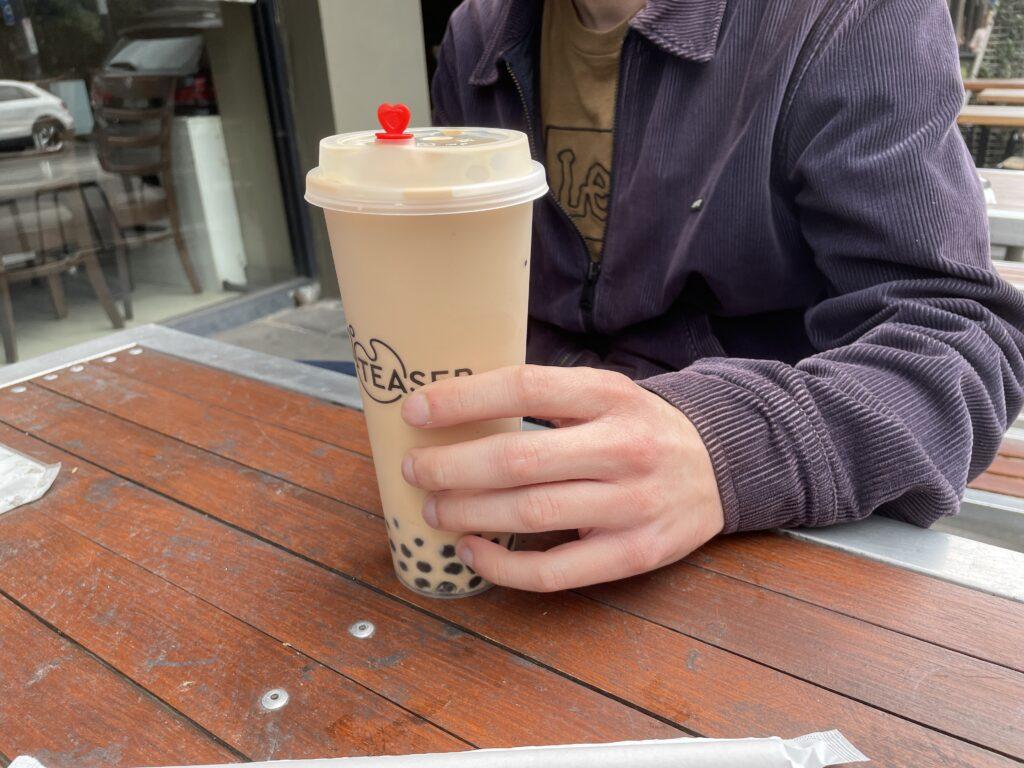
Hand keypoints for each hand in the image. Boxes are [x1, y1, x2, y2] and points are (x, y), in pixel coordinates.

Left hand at [400, 365, 724, 591]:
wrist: (720, 467)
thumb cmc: (640, 427)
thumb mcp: (605, 393)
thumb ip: (546, 397)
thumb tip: (453, 407)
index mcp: (610, 394)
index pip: (524, 388)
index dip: (461, 400)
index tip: (415, 411)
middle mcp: (624, 447)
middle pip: (517, 459)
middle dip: (450, 467)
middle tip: (416, 470)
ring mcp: (632, 504)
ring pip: (529, 514)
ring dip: (467, 514)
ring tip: (434, 510)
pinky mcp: (634, 554)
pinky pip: (555, 571)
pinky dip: (502, 566)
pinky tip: (473, 551)